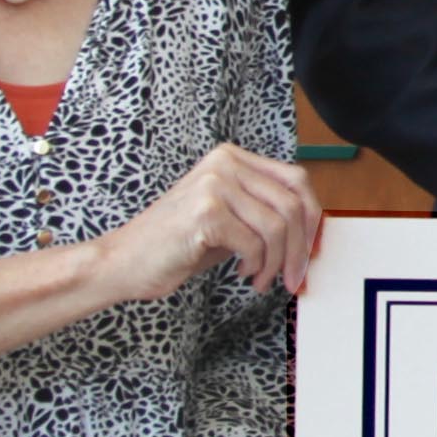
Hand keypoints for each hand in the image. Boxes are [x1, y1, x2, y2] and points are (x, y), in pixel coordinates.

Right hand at [95, 145, 322, 304]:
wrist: (123, 261)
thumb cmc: (177, 243)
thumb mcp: (229, 218)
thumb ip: (263, 212)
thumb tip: (310, 230)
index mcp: (231, 158)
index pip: (295, 180)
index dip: (312, 217)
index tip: (313, 248)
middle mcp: (224, 164)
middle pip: (292, 203)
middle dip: (300, 247)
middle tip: (295, 276)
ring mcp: (214, 185)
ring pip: (277, 227)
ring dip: (277, 262)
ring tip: (263, 278)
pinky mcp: (206, 212)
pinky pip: (255, 243)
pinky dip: (257, 265)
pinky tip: (244, 273)